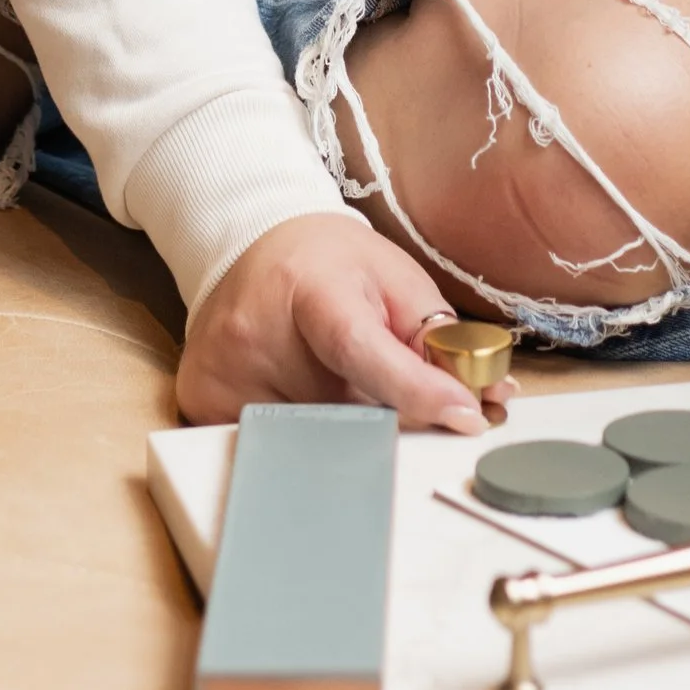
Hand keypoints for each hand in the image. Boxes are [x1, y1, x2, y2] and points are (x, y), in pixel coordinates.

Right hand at [177, 210, 487, 434]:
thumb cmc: (333, 264)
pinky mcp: (200, 399)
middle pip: (342, 411)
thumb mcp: (395, 279)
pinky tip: (300, 396)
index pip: (361, 349)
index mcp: (310, 287)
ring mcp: (222, 370)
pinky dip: (301, 436)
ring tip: (338, 382)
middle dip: (388, 417)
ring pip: (310, 439)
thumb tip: (489, 397)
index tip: (464, 416)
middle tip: (404, 400)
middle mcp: (254, 330)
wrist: (250, 243)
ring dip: (344, 429)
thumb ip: (438, 339)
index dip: (416, 390)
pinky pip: (270, 446)